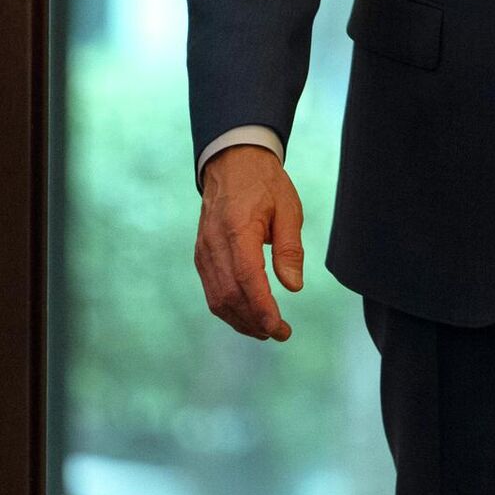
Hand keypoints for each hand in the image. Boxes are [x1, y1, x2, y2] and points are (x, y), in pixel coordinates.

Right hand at [195, 145, 304, 341]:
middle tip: (280, 333)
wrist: (232, 162)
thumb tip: (293, 286)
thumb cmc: (264, 183)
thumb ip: (290, 248)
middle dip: (254, 321)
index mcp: (237, 229)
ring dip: (240, 320)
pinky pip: (211, 290)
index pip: (247, 279)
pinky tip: (247, 315)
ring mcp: (203, 251)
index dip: (262, 308)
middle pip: (229, 295)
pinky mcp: (200, 255)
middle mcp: (214, 244)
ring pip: (217, 299)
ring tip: (265, 330)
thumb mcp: (288, 208)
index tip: (279, 328)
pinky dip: (228, 308)